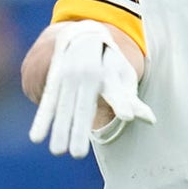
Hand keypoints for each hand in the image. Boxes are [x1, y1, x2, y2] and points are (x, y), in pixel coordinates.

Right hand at [28, 20, 155, 157]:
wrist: (82, 33)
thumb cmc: (110, 62)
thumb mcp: (123, 75)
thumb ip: (131, 99)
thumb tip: (151, 120)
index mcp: (108, 73)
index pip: (115, 91)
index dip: (121, 102)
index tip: (128, 116)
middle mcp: (87, 75)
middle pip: (83, 106)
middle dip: (79, 129)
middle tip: (78, 155)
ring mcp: (68, 77)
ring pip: (64, 107)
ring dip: (59, 129)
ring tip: (58, 152)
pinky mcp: (55, 81)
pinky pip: (48, 103)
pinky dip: (42, 120)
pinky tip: (36, 138)